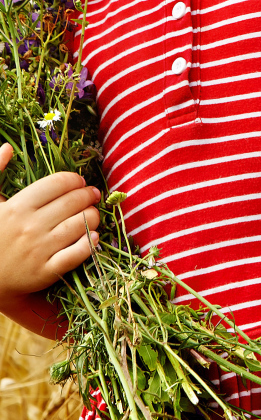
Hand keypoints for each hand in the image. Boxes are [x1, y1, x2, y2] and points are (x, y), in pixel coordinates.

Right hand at [0, 142, 100, 301]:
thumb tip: (7, 147)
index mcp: (16, 207)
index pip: (60, 183)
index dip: (75, 180)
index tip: (79, 183)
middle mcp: (29, 226)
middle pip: (75, 201)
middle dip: (89, 195)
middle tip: (92, 196)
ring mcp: (39, 250)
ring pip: (81, 224)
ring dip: (93, 217)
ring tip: (91, 215)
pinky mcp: (45, 272)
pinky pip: (78, 253)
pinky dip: (90, 243)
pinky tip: (92, 237)